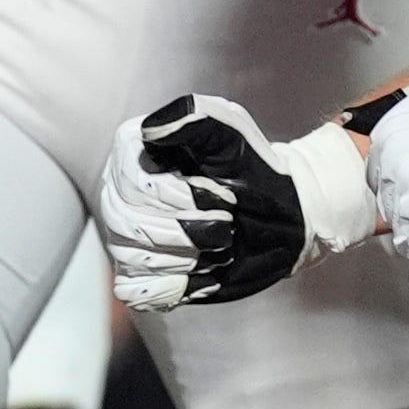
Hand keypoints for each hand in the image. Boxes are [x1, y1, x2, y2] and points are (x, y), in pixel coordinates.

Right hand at [98, 94, 378, 309]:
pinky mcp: (146, 271)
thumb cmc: (257, 171)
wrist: (284, 214)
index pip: (128, 180)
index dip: (170, 195)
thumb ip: (195, 121)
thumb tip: (151, 131)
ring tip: (219, 247)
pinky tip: (197, 273)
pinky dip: (166, 286)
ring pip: (129, 255)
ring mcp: (132, 234)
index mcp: (138, 154)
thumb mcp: (233, 135)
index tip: (217, 196)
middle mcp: (124, 194)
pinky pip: (133, 288)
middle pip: (125, 220)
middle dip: (182, 230)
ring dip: (182, 257)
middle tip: (226, 224)